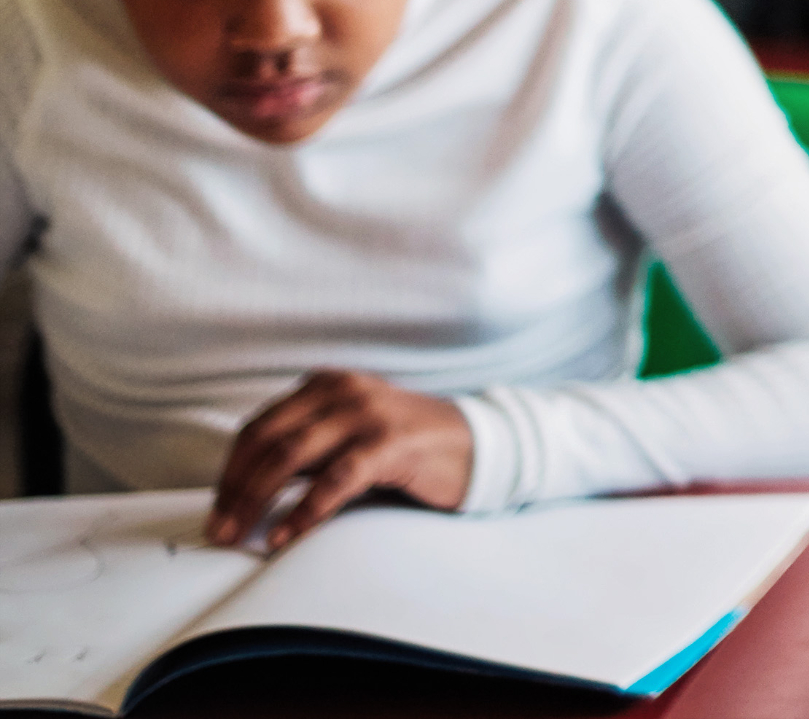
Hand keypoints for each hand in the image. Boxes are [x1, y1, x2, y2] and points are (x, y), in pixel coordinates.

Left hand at [208, 372, 472, 550]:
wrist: (477, 443)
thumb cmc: (405, 446)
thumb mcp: (349, 432)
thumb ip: (306, 446)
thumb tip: (248, 488)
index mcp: (327, 385)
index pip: (258, 427)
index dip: (230, 472)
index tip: (219, 509)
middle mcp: (343, 391)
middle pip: (267, 441)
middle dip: (235, 490)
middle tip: (221, 529)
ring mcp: (369, 414)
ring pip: (290, 457)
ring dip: (257, 502)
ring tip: (242, 536)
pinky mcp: (391, 443)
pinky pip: (334, 479)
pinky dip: (303, 511)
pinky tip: (287, 535)